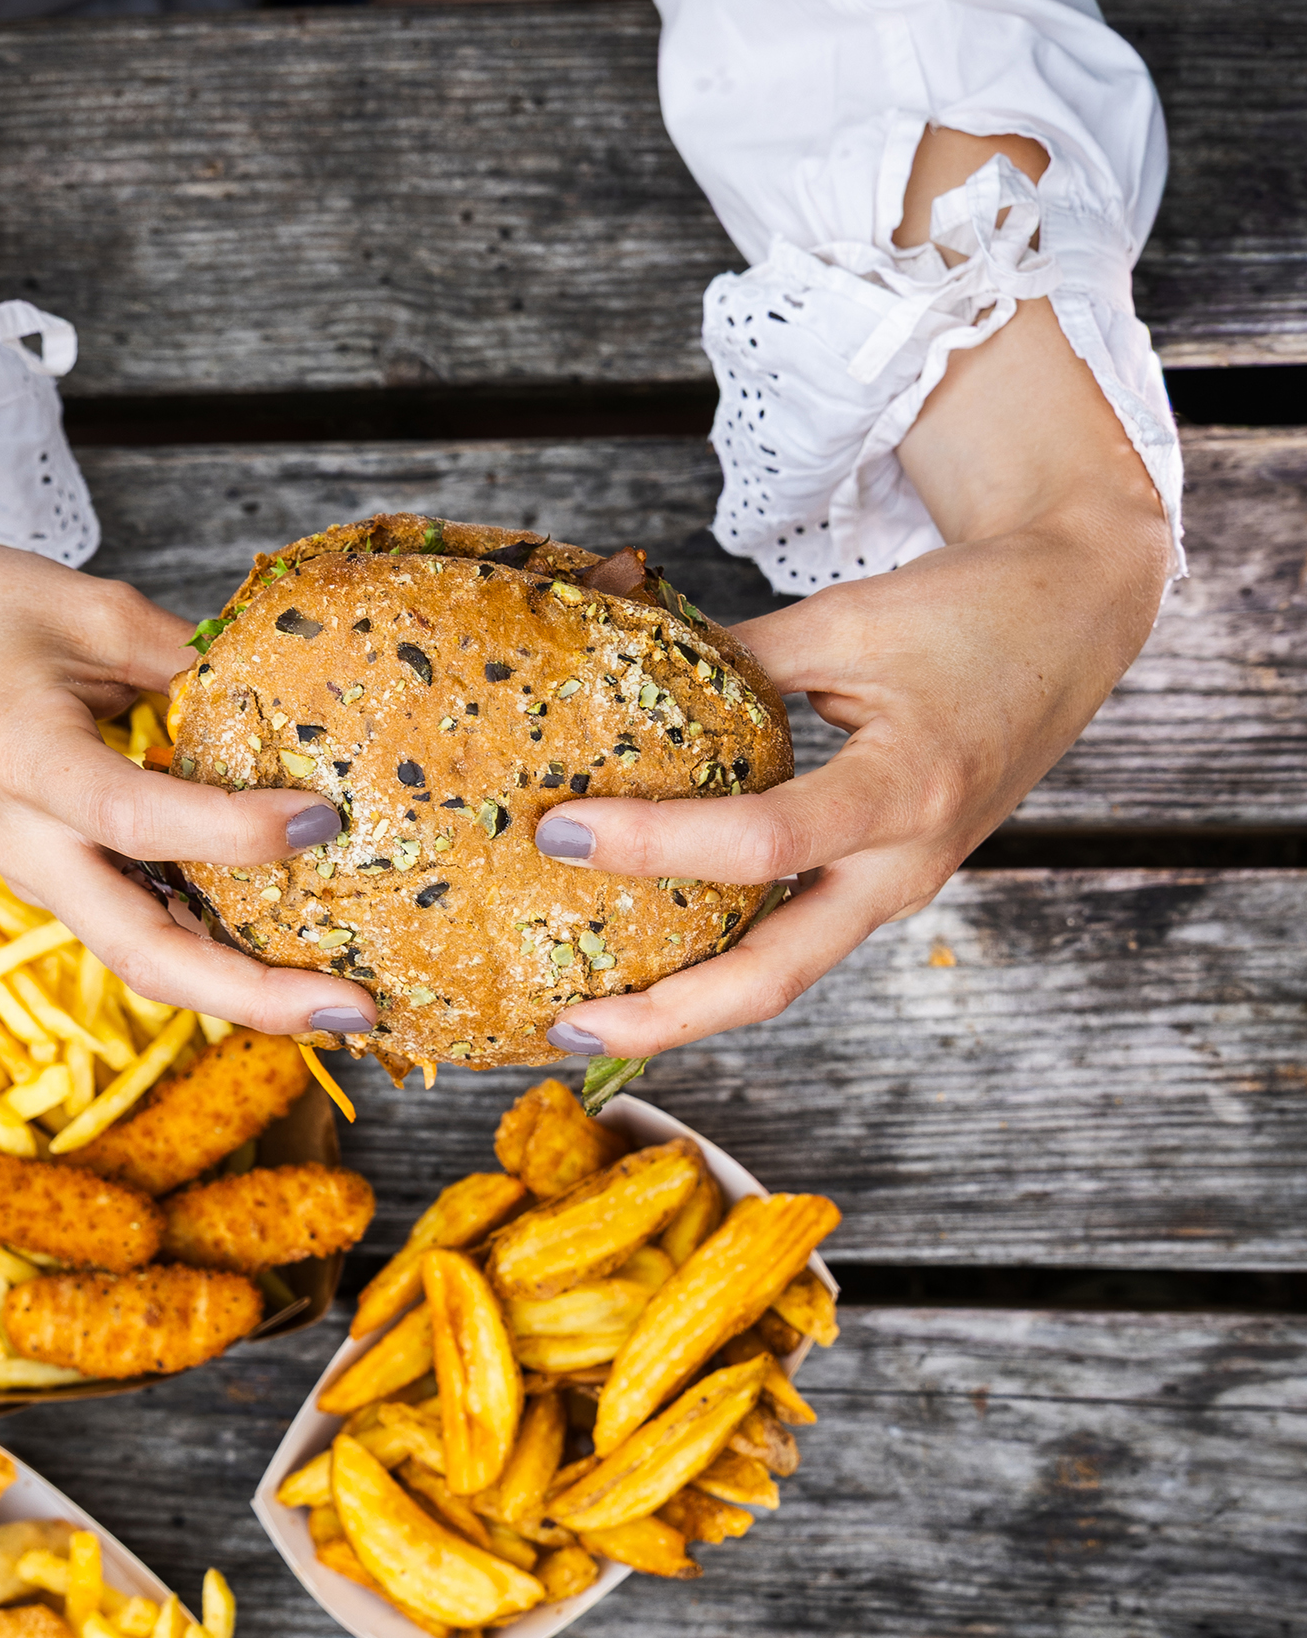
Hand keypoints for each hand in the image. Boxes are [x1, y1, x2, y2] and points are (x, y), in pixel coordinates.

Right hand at [0, 473, 374, 1038]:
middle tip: (355, 1011)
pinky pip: (140, 929)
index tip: (325, 819)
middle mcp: (24, 841)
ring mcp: (36, 874)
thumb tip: (306, 710)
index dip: (234, 832)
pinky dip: (213, 952)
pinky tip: (288, 956)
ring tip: (342, 1003)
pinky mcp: (56, 880)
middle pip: (142, 952)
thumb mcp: (96, 609)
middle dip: (252, 996)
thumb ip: (196, 665)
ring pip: (144, 960)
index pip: (135, 819)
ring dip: (242, 993)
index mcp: (21, 757)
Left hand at [538, 290, 1173, 1064]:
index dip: (658, 845)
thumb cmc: (965, 610)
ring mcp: (898, 889)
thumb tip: (603, 660)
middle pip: (776, 976)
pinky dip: (720, 964)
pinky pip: (793, 943)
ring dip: (686, 1008)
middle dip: (668, 1016)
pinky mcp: (884, 888)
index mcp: (905, 788)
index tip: (562, 831)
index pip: (766, 843)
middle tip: (566, 1027)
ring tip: (585, 1018)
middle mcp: (906, 863)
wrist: (1074, 622)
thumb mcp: (843, 619)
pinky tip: (647, 962)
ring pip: (783, 978)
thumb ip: (729, 657)